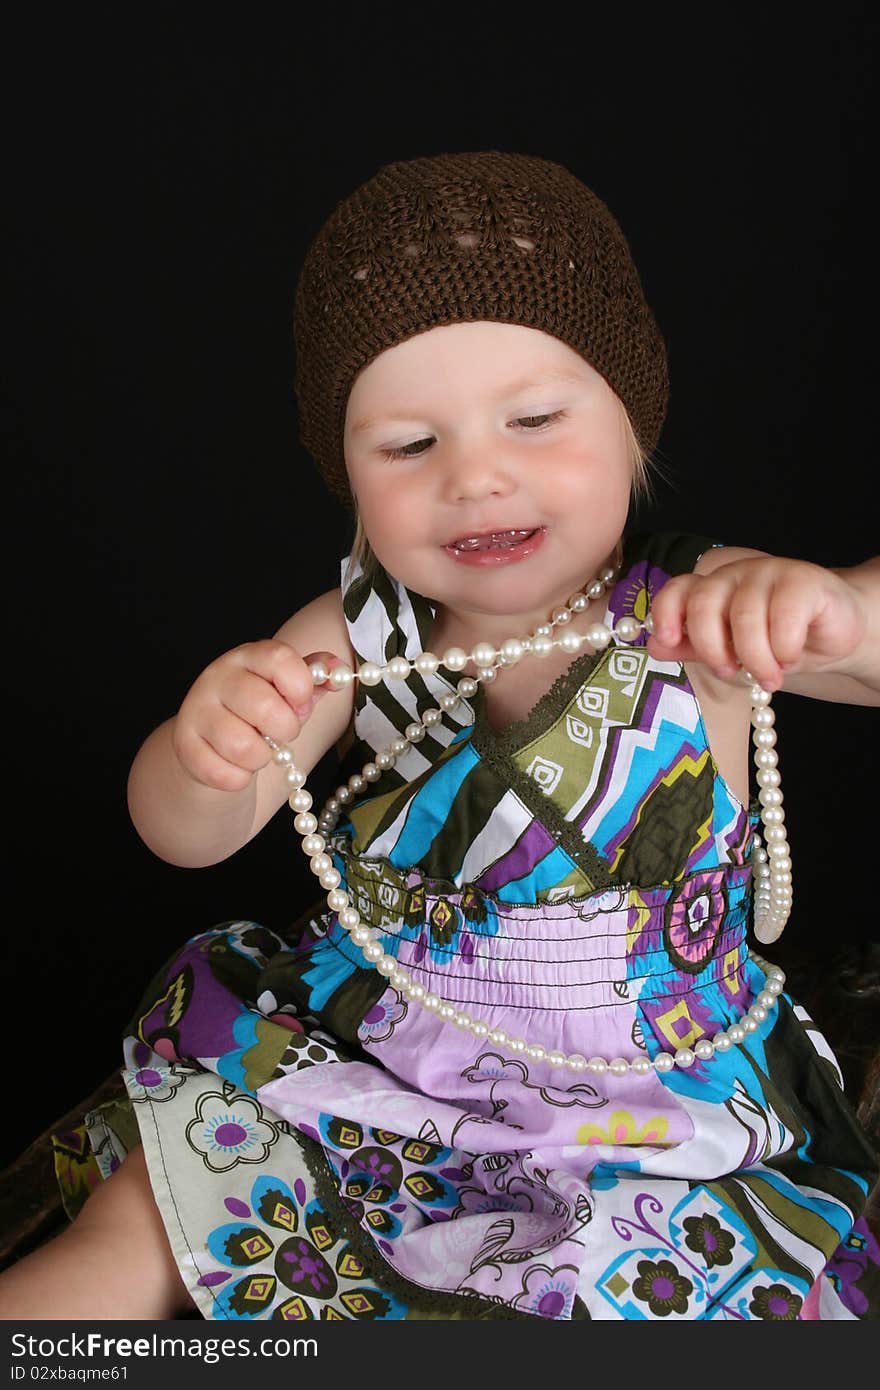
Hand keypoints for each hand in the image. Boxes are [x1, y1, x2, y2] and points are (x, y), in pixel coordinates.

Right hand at [171, 640, 343, 790]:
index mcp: (249, 657)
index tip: (303, 702)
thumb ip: (316, 679)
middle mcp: (218, 677)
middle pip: (263, 706)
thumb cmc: (261, 713)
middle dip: (286, 729)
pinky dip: (240, 778)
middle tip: (282, 732)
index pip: (279, 657)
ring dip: (262, 757)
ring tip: (258, 749)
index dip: (300, 685)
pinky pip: (226, 774)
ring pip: (243, 747)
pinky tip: (236, 767)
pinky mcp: (184, 745)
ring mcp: (197, 710)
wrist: (214, 743)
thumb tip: (338, 672)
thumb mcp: (290, 691)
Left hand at [645, 556, 868, 692]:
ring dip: (755, 657)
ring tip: (768, 678)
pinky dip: (784, 647)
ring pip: (745, 615)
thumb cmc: (775, 643)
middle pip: (705, 603)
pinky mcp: (804, 580)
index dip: (666, 613)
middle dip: (712, 647)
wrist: (831, 636)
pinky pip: (784, 616)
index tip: (667, 641)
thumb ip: (692, 647)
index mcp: (710, 590)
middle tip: (729, 673)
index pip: (677, 590)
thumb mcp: (730, 652)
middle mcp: (735, 576)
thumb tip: (655, 646)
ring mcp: (769, 573)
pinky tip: (791, 658)